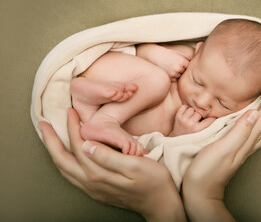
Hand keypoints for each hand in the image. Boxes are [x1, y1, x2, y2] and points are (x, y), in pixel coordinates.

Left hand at [38, 108, 185, 221]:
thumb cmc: (154, 181)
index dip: (73, 127)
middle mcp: (91, 183)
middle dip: (51, 141)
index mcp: (99, 174)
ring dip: (55, 152)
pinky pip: (73, 176)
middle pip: (63, 160)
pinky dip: (65, 162)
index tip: (70, 112)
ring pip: (65, 170)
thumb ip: (109, 157)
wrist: (160, 203)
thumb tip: (87, 145)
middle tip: (44, 124)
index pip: (79, 146)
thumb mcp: (136, 165)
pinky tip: (68, 156)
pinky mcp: (98, 191)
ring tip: (50, 139)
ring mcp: (93, 189)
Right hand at [156, 46, 191, 80]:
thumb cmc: (168, 53)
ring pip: (179, 75)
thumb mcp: (178, 52)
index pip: (188, 65)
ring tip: (170, 66)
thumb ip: (187, 56)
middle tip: (174, 63)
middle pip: (184, 71)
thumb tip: (193, 60)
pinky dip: (172, 76)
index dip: (184, 63)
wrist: (156, 56)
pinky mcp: (169, 77)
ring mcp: (174, 73)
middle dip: (181, 68)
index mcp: (182, 61)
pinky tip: (168, 70)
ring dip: (177, 72)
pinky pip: (174, 79)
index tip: (179, 61)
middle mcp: (179, 68)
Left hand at [169, 105, 215, 135]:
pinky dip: (185, 109)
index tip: (213, 118)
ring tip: (191, 117)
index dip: (212, 118)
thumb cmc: (192, 136)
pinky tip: (186, 114)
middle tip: (197, 120)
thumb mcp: (201, 134)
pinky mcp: (177, 116)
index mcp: (197, 129)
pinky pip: (184, 106)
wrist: (178, 138)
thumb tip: (216, 117)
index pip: (209, 120)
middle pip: (199, 112)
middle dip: (199, 115)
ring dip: (192, 112)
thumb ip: (207, 126)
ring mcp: (183, 120)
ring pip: (192, 108)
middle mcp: (190, 124)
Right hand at [182, 83, 260, 221]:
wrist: (200, 191)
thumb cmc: (207, 171)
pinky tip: (257, 121)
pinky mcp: (236, 151)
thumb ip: (238, 132)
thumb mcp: (221, 149)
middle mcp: (248, 145)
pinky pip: (256, 134)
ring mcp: (243, 149)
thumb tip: (254, 113)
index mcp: (245, 141)